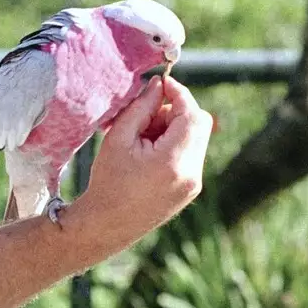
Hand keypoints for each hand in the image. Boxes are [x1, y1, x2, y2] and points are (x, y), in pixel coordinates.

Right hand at [72, 76, 212, 249]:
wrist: (106, 225)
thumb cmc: (107, 181)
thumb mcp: (119, 138)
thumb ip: (142, 107)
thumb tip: (158, 85)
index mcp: (173, 160)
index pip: (192, 113)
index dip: (179, 93)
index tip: (162, 82)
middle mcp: (191, 173)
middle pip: (200, 124)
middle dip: (177, 110)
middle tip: (147, 114)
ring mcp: (194, 184)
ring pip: (197, 138)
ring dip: (175, 127)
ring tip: (144, 138)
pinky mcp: (190, 190)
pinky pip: (191, 154)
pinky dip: (176, 144)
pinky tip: (150, 153)